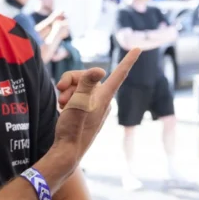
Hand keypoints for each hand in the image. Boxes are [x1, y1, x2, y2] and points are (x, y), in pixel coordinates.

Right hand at [50, 49, 140, 169]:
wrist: (67, 151)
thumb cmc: (73, 128)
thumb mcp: (78, 103)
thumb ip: (86, 84)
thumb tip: (100, 70)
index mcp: (105, 96)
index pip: (119, 74)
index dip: (128, 60)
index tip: (138, 48)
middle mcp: (102, 99)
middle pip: (86, 76)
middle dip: (70, 79)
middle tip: (60, 90)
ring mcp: (93, 105)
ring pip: (79, 85)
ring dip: (67, 91)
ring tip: (63, 104)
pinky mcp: (85, 110)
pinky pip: (76, 95)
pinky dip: (68, 98)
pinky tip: (63, 108)